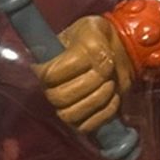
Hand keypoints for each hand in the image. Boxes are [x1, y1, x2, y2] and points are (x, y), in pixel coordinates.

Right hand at [37, 14, 133, 132]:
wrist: (114, 52)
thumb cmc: (97, 40)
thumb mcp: (94, 32)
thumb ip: (94, 44)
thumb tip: (100, 62)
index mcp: (45, 64)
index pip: (49, 76)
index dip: (75, 68)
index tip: (96, 57)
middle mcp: (49, 88)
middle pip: (59, 98)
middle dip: (90, 85)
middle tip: (107, 73)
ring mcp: (63, 106)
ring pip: (70, 115)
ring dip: (98, 100)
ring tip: (111, 84)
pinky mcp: (79, 120)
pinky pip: (86, 127)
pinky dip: (105, 113)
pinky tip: (115, 98)